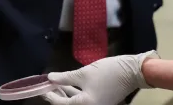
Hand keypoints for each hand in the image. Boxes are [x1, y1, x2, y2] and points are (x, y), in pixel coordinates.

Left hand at [42, 51, 158, 104]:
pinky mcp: (101, 101)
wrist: (132, 72)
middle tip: (47, 86)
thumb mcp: (84, 73)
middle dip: (57, 96)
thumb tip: (50, 78)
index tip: (41, 87)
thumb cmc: (108, 72)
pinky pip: (83, 100)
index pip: (61, 104)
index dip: (50, 96)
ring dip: (65, 94)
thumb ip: (65, 77)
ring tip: (55, 85)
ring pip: (76, 102)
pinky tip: (69, 85)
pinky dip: (75, 93)